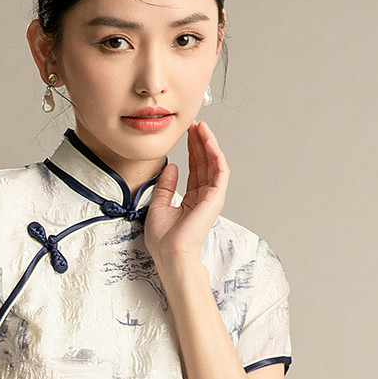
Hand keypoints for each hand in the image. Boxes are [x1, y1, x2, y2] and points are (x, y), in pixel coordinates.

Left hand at [144, 120, 229, 267]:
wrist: (170, 254)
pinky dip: (215, 155)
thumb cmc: (164, 240)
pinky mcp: (215, 198)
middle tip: (195, 124)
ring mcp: (211, 198)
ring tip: (202, 127)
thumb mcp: (158, 206)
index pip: (195, 170)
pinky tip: (208, 141)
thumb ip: (165, 186)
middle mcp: (203, 198)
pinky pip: (219, 171)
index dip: (192, 150)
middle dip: (200, 142)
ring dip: (209, 144)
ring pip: (214, 164)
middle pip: (205, 163)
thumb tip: (171, 167)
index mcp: (191, 201)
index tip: (186, 134)